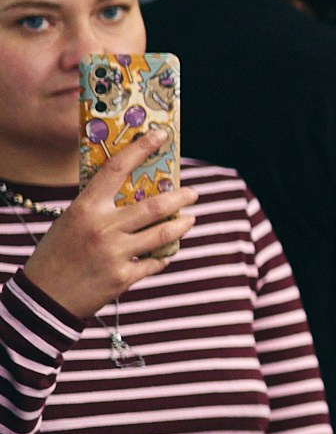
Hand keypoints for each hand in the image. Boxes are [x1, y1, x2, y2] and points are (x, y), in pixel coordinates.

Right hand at [22, 131, 196, 319]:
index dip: (140, 148)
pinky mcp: (123, 277)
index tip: (161, 135)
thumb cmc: (57, 253)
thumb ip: (100, 207)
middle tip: (193, 193)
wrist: (44, 297)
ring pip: (164, 233)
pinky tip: (164, 252)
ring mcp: (114, 254)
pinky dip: (162, 255)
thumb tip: (136, 191)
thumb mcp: (72, 221)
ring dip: (182, 224)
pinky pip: (155, 261)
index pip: (116, 169)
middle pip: (155, 206)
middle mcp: (102, 228)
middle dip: (181, 197)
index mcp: (85, 208)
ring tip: (189, 219)